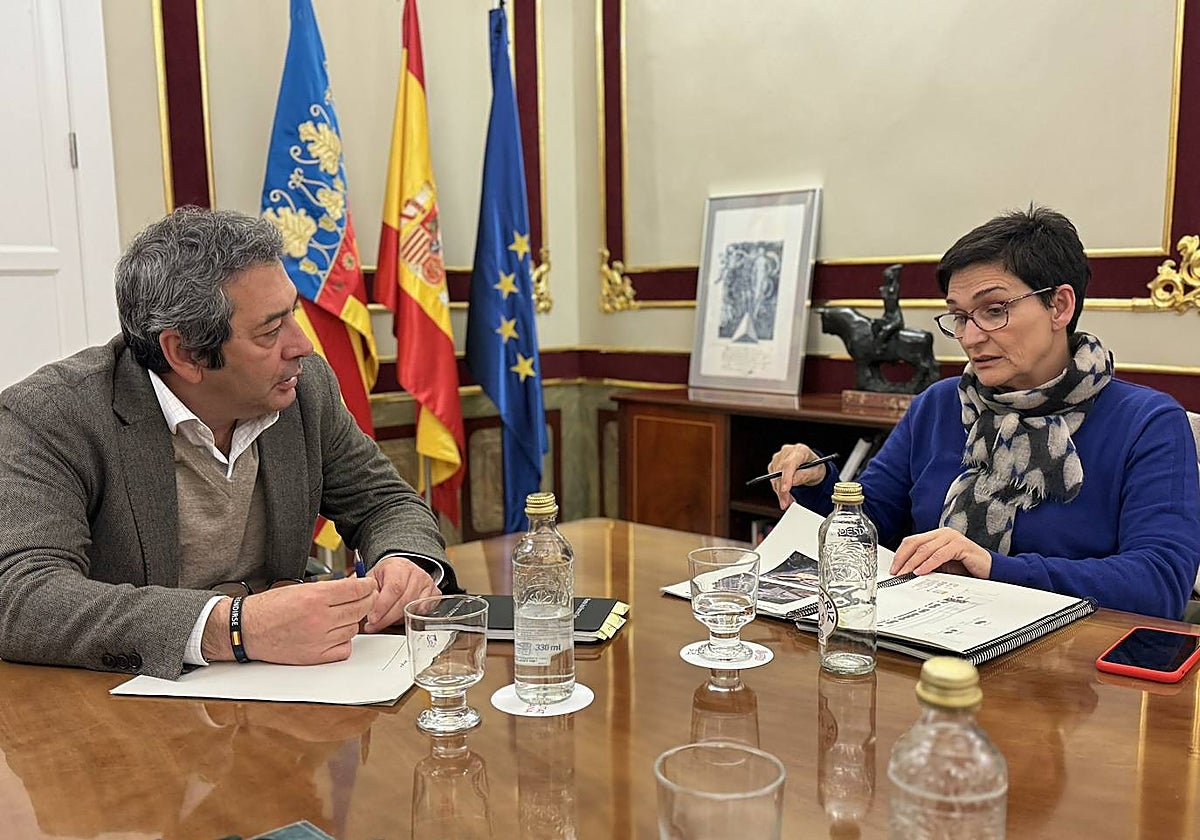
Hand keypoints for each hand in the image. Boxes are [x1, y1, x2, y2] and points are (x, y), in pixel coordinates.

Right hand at [203, 576, 378, 664]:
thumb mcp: (299, 588)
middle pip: (360, 609)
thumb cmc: (269, 608)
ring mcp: (319, 639)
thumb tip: (353, 585)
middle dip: (366, 601)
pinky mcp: (315, 656)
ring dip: (352, 621)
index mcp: (315, 597)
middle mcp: (319, 619)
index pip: (356, 590)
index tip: (370, 585)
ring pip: (354, 629)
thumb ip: (328, 588)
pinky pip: (344, 649)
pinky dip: (344, 642)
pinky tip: (335, 634)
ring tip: (340, 616)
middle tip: (364, 598)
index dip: (368, 586)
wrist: (247, 630)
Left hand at [363, 556, 439, 632]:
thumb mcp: (372, 578)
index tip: (372, 618)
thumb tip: (357, 603)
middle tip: (374, 626)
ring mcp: (427, 583)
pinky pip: (425, 610)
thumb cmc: (386, 575)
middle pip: (405, 601)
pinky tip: (400, 619)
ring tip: (383, 623)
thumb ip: (366, 590)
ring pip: (415, 608)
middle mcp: (416, 573)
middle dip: (387, 618)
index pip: (394, 588)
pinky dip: (412, 618)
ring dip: (397, 620)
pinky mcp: (434, 593)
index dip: (383, 606)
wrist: (401, 569)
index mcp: (398, 566)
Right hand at [767, 443, 828, 509]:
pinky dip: (778, 490)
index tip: (785, 490)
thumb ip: (805, 475)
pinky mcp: (774, 465)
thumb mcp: (816, 472)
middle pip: (780, 472)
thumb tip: (793, 481)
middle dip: (782, 490)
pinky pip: (773, 480)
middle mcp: (787, 452)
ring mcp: (779, 458)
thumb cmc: (815, 467)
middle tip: (787, 503)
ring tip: (788, 501)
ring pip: (774, 477)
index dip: (786, 477)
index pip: (789, 464)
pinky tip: (785, 495)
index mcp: (800, 450)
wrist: (812, 467)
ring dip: (780, 492)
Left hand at [889, 528, 991, 577]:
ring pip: (925, 549)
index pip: (912, 541)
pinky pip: (940, 554)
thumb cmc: (965, 568)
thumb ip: (925, 564)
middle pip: (915, 543)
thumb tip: (905, 572)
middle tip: (896, 572)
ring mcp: (952, 537)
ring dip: (913, 563)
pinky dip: (929, 563)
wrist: (989, 571)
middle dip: (903, 559)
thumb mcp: (940, 566)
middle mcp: (943, 533)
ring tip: (906, 574)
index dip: (900, 554)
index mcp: (936, 536)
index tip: (893, 568)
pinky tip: (922, 571)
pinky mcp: (961, 545)